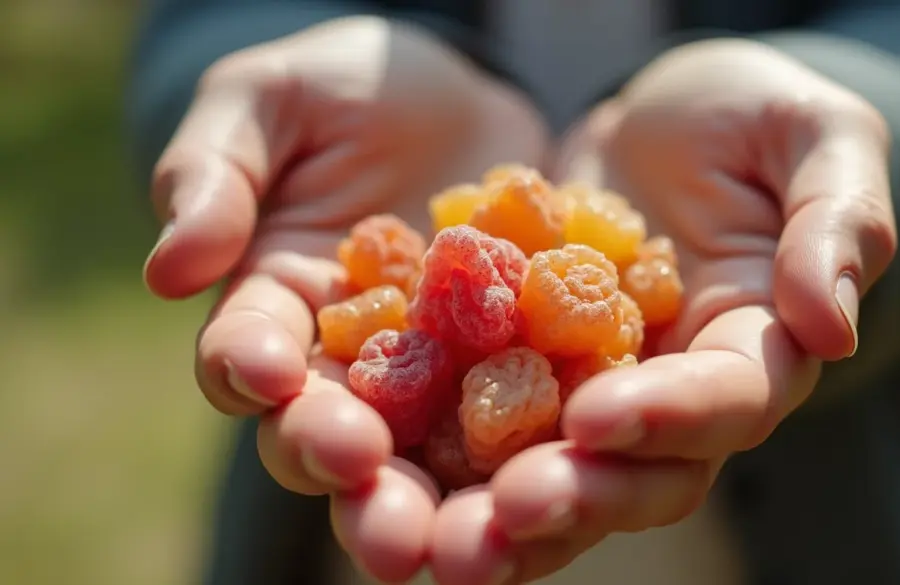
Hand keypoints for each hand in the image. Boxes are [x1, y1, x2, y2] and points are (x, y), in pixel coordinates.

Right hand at [141, 16, 546, 582]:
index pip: (248, 359)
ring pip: (431, 457)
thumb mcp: (268, 101)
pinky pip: (528, 414)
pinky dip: (543, 453)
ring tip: (477, 550)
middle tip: (390, 528)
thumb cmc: (341, 85)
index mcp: (275, 309)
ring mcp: (434, 373)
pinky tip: (572, 474)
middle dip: (358, 484)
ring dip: (450, 508)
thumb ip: (214, 171)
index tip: (276, 381)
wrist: (454, 84)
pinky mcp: (513, 364)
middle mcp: (349, 363)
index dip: (255, 373)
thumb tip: (170, 270)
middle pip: (337, 441)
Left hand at [427, 39, 896, 583]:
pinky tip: (375, 455)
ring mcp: (593, 384)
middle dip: (572, 500)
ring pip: (551, 467)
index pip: (724, 404)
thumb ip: (838, 224)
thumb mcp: (818, 140)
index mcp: (752, 349)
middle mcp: (670, 391)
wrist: (668, 115)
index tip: (594, 418)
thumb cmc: (758, 114)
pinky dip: (432, 440)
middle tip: (498, 520)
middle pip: (634, 470)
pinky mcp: (524, 362)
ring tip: (427, 536)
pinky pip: (478, 410)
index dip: (667, 419)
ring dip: (492, 510)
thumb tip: (829, 329)